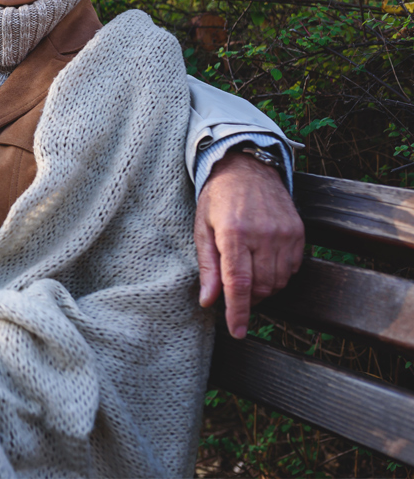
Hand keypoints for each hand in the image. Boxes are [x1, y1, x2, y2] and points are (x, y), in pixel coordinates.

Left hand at [195, 150, 304, 338]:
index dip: (238, 312)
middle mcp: (263, 235)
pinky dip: (277, 276)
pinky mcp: (298, 233)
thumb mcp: (202, 228)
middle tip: (233, 294)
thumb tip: (209, 301)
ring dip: (262, 289)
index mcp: (234, 233)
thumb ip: (208, 267)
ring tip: (247, 275)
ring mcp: (284, 234)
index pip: (239, 284)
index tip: (237, 332)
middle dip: (247, 300)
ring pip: (278, 282)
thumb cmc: (218, 199)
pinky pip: (291, 269)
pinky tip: (263, 263)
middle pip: (260, 288)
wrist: (248, 169)